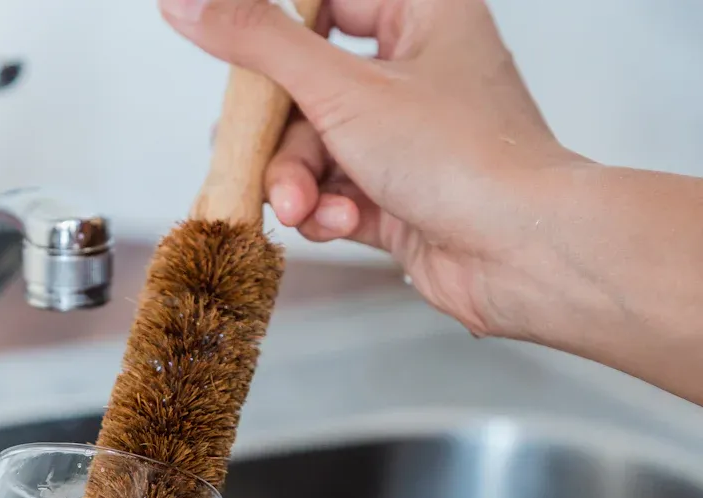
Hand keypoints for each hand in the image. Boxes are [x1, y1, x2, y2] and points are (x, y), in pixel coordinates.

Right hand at [162, 0, 580, 337]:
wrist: (524, 256)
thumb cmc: (465, 158)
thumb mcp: (340, 88)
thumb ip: (257, 42)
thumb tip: (188, 4)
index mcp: (423, 16)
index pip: (328, 1)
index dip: (277, 27)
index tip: (235, 49)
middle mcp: (418, 71)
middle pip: (307, 84)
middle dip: (279, 133)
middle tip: (254, 152)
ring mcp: (408, 137)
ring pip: (314, 145)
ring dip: (296, 180)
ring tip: (302, 206)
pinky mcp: (399, 194)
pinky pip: (334, 190)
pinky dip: (324, 209)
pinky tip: (335, 222)